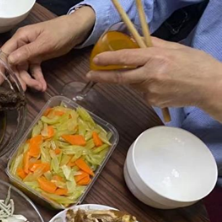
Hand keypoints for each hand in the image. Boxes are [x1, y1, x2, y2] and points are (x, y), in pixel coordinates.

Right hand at [1, 7, 95, 91]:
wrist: (76, 30)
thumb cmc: (59, 31)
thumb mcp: (44, 43)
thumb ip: (27, 52)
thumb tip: (10, 61)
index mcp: (20, 38)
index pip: (5, 53)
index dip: (1, 67)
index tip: (0, 81)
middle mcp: (22, 46)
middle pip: (14, 65)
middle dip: (20, 78)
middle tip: (25, 89)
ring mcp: (29, 53)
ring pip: (24, 70)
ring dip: (30, 80)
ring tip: (39, 87)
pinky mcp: (37, 58)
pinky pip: (34, 71)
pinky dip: (37, 78)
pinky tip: (42, 86)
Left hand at [88, 37, 221, 116]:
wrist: (209, 87)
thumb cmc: (195, 64)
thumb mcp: (175, 49)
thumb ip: (153, 45)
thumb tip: (135, 40)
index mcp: (157, 58)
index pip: (127, 58)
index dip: (109, 60)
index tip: (96, 60)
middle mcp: (151, 75)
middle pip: (121, 77)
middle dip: (103, 76)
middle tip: (90, 75)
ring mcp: (151, 91)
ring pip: (133, 85)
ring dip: (135, 79)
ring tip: (156, 75)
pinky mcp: (153, 102)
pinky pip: (142, 93)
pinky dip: (146, 88)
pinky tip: (162, 85)